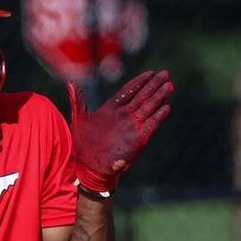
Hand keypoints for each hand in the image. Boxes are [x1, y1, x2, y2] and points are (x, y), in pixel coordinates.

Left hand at [68, 69, 173, 192]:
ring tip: (169, 86)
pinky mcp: (137, 141)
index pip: (128, 91)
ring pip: (148, 108)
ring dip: (159, 98)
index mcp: (112, 109)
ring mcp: (131, 127)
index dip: (139, 81)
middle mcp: (124, 116)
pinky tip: (166, 108)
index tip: (150, 72)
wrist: (89, 168)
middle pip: (142, 96)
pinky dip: (158, 118)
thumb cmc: (83, 145)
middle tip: (166, 74)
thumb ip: (78, 101)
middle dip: (154, 85)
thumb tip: (70, 83)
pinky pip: (150, 127)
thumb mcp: (78, 120)